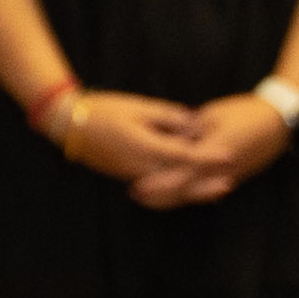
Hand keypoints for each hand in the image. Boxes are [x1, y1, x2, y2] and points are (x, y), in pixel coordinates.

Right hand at [39, 84, 211, 184]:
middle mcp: (138, 166)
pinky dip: (175, 188)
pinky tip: (189, 186)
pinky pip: (155, 187)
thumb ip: (167, 116)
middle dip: (203, 186)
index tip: (228, 156)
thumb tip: (192, 123)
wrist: (69, 124)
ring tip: (215, 191)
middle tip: (228, 186)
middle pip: (177, 182)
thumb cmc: (104, 109)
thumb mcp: (138, 106)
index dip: (207, 157)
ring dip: (191, 191)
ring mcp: (131, 174)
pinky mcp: (126, 175)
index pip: (182, 155)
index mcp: (143, 146)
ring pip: (167, 189)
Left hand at [126, 88, 294, 208]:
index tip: (138, 186)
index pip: (182, 172)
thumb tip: (168, 141)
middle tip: (136, 195)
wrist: (280, 122)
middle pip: (186, 190)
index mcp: (215, 152)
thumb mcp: (212, 115)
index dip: (159, 182)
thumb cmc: (245, 112)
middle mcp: (222, 170)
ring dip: (172, 197)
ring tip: (148, 197)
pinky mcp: (234, 178)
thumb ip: (189, 130)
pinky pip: (207, 189)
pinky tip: (171, 194)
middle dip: (161, 195)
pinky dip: (189, 192)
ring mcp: (229, 177)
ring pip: (196, 193)